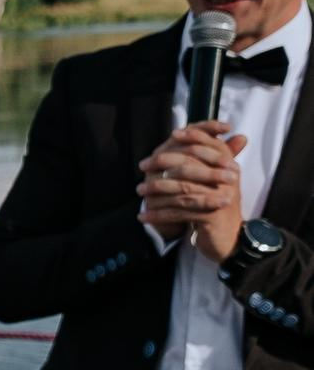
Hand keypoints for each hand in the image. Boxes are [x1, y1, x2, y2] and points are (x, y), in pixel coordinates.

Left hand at [138, 120, 245, 261]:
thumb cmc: (214, 204)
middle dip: (163, 164)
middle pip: (190, 167)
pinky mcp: (211, 216)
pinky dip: (158, 214)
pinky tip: (143, 216)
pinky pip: (178, 213)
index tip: (170, 136)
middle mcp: (228, 180)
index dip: (192, 137)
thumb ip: (198, 156)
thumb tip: (180, 132)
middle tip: (142, 166)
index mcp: (229, 167)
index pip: (210, 145)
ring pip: (181, 190)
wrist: (228, 237)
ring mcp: (221, 198)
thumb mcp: (210, 179)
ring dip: (156, 190)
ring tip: (139, 191)